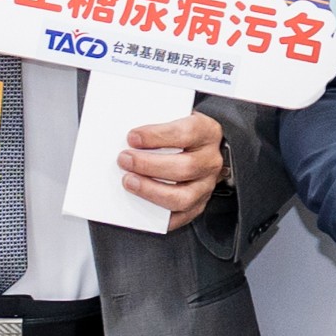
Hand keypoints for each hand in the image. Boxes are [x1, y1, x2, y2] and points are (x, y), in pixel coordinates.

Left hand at [118, 111, 228, 232]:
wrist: (199, 147)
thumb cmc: (180, 133)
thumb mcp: (173, 118)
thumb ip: (155, 123)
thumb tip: (127, 136)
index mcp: (207, 133)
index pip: (187, 133)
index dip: (157, 136)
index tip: (132, 137)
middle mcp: (211, 161)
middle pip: (185, 167)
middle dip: (149, 165)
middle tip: (124, 160)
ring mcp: (206, 186)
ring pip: (183, 197)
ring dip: (151, 190)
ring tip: (128, 181)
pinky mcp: (198, 205)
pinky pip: (179, 217)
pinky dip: (157, 214)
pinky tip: (139, 204)